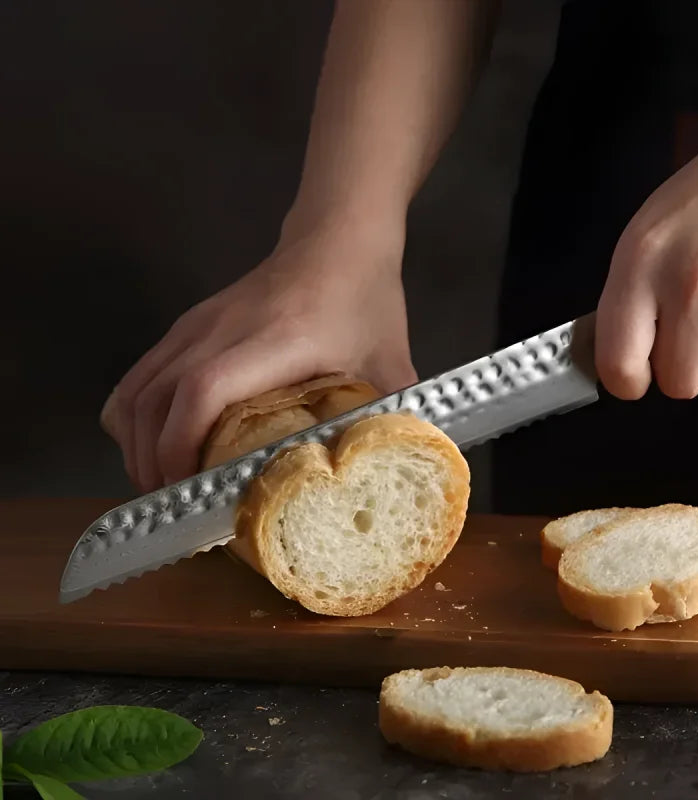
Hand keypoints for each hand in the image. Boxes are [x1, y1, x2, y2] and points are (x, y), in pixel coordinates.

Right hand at [101, 219, 416, 491]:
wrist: (337, 236)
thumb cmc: (366, 297)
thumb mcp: (393, 361)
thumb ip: (395, 418)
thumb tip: (394, 472)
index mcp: (276, 341)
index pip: (203, 390)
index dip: (182, 444)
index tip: (189, 489)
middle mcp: (223, 330)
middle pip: (156, 396)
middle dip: (152, 459)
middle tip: (172, 504)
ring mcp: (200, 323)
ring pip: (138, 385)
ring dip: (137, 440)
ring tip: (159, 481)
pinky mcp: (190, 322)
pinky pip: (142, 370)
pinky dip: (134, 411)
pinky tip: (152, 440)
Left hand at [596, 74, 697, 399]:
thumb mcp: (646, 234)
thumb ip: (628, 298)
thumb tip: (619, 354)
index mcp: (641, 265)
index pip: (620, 367)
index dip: (627, 380)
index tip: (634, 374)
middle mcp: (691, 287)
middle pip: (680, 385)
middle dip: (681, 367)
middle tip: (686, 332)